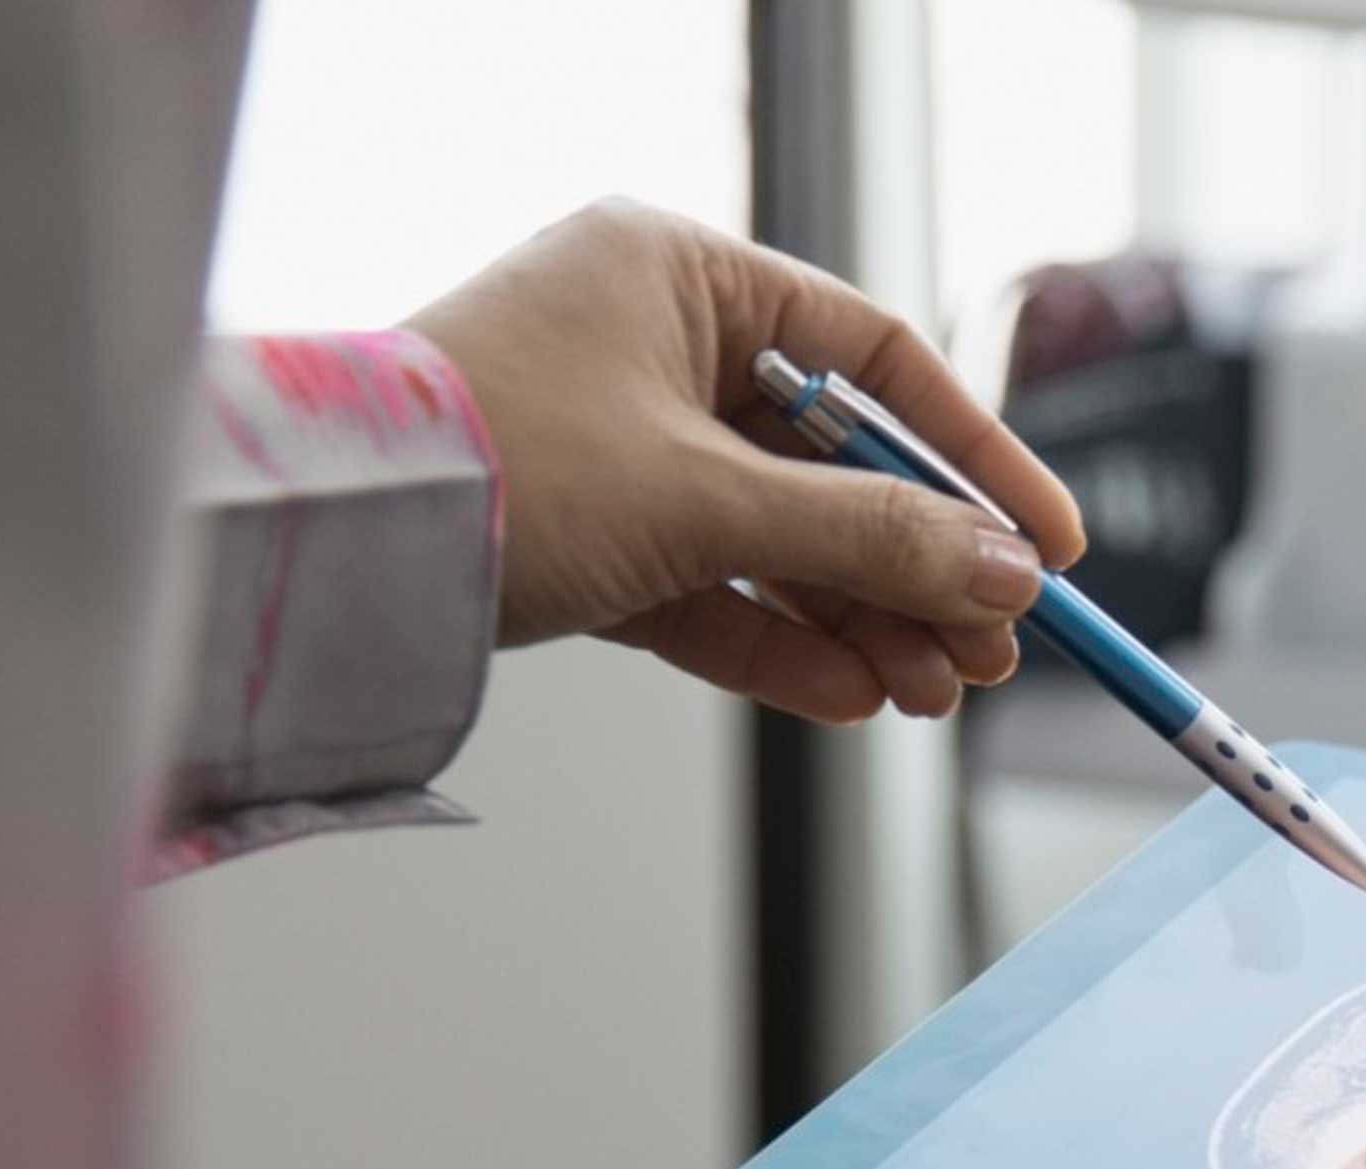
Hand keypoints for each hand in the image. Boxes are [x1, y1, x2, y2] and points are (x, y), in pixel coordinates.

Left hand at [407, 200, 1086, 724]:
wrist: (319, 549)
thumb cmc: (493, 463)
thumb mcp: (705, 500)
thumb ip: (867, 538)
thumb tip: (1001, 574)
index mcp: (676, 275)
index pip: (874, 360)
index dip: (973, 457)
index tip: (1046, 546)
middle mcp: (649, 347)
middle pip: (833, 464)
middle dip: (919, 566)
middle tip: (990, 651)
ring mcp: (615, 446)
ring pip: (776, 539)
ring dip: (861, 619)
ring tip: (930, 693)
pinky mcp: (583, 539)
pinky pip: (708, 591)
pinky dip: (778, 643)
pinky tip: (853, 696)